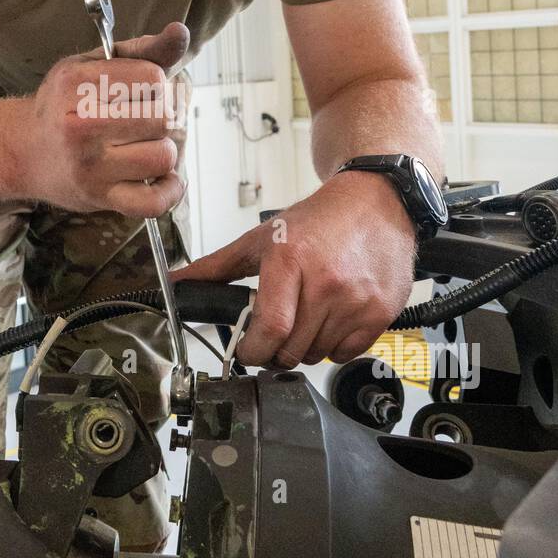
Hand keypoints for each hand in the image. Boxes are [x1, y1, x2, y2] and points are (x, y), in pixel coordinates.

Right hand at [16, 22, 189, 215]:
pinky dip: (168, 191)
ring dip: (163, 151)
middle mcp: (79, 125)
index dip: (156, 84)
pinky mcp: (99, 197)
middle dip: (162, 116)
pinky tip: (164, 178)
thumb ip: (141, 50)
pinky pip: (152, 203)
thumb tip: (181, 31)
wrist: (22, 151)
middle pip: (162, 117)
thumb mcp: (92, 65)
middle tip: (144, 119)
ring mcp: (89, 166)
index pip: (153, 78)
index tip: (140, 91)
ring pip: (163, 157)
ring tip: (143, 145)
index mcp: (76, 83)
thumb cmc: (63, 104)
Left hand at [170, 171, 416, 366]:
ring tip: (305, 317)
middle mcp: (327, 282)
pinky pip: (347, 353)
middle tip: (274, 335)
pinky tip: (331, 319)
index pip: (270, 328)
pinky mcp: (380, 311)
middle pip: (291, 349)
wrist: (375, 203)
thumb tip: (176, 283)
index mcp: (291, 260)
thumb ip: (216, 267)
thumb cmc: (319, 221)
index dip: (251, 350)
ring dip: (304, 347)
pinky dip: (334, 346)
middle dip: (274, 351)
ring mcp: (357, 299)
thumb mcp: (262, 238)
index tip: (246, 351)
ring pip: (317, 354)